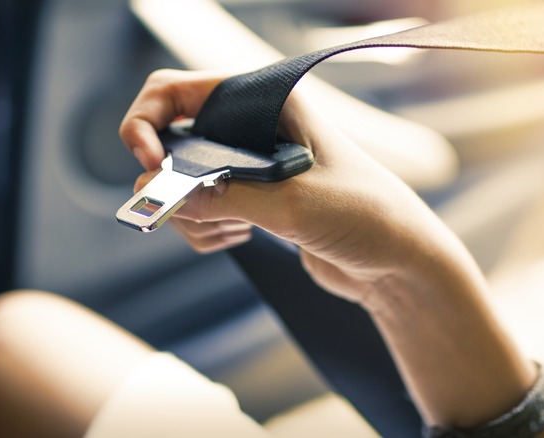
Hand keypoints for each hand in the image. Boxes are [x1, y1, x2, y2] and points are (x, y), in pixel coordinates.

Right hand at [120, 69, 479, 306]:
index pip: (177, 91)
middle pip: (171, 141)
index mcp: (266, 101)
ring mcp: (247, 164)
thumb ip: (218, 197)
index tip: (149, 163)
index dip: (148, 122)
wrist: (395, 263)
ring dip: (195, 215)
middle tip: (190, 210)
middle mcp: (252, 126)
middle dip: (172, 181)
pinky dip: (207, 231)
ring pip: (180, 184)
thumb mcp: (289, 203)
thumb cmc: (364, 215)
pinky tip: (243, 236)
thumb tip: (151, 193)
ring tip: (241, 228)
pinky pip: (199, 213)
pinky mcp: (248, 199)